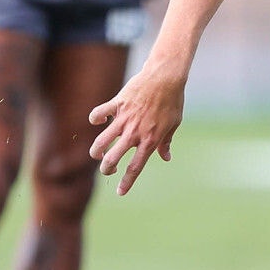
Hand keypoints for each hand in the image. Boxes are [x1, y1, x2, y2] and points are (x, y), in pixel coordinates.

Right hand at [88, 66, 186, 193]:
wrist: (165, 77)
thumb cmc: (172, 101)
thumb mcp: (174, 124)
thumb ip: (166, 142)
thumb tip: (166, 157)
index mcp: (150, 140)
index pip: (135, 168)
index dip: (127, 182)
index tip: (120, 192)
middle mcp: (134, 133)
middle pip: (112, 158)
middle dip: (106, 169)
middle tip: (108, 168)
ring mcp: (124, 119)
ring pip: (101, 141)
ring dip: (96, 150)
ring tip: (97, 153)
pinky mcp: (116, 104)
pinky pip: (98, 114)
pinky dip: (95, 118)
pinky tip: (98, 120)